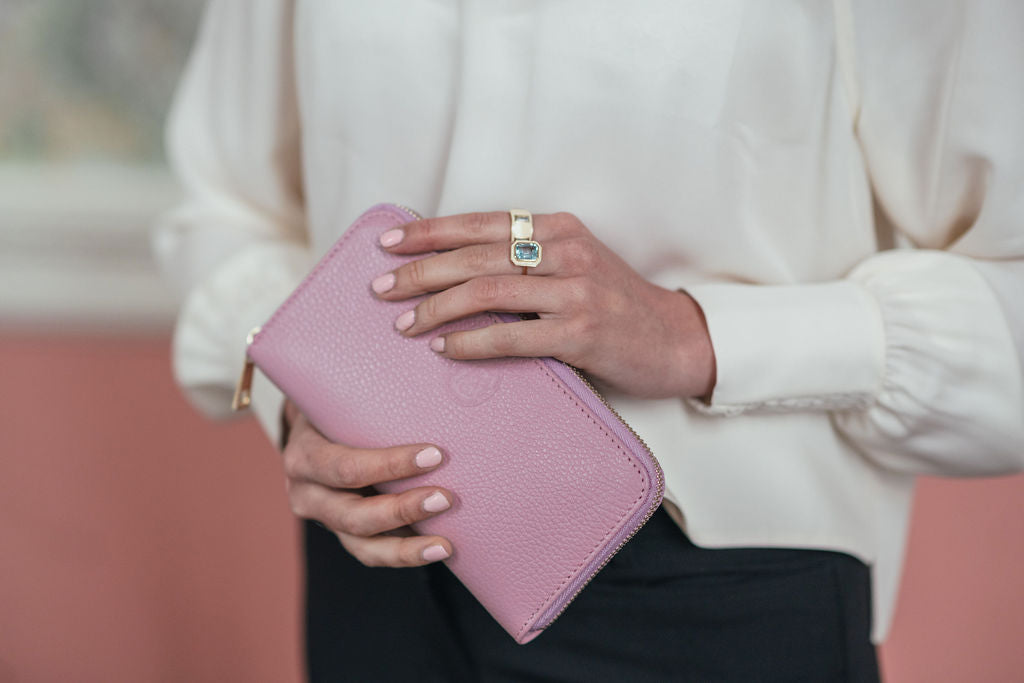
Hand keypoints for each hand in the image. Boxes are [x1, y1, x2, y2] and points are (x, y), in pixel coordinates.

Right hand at [280, 399, 453, 566]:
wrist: (312, 430)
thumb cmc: (336, 408)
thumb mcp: (338, 396)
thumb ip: (370, 392)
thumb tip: (428, 354)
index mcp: (302, 455)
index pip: (345, 467)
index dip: (389, 465)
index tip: (435, 454)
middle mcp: (306, 493)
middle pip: (352, 513)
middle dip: (402, 509)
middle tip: (446, 498)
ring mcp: (324, 520)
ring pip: (362, 545)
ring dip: (407, 546)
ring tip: (446, 544)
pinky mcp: (344, 535)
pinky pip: (372, 553)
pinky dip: (405, 554)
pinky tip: (440, 550)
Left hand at [372, 211, 715, 398]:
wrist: (676, 340)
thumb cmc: (617, 306)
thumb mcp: (574, 266)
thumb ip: (527, 261)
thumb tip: (456, 272)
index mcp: (559, 228)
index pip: (480, 223)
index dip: (429, 232)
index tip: (389, 243)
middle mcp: (566, 251)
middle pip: (475, 255)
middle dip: (420, 271)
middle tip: (381, 288)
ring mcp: (576, 291)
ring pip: (488, 291)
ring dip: (437, 307)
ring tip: (404, 323)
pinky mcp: (582, 333)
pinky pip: (511, 336)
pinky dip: (471, 342)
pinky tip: (445, 349)